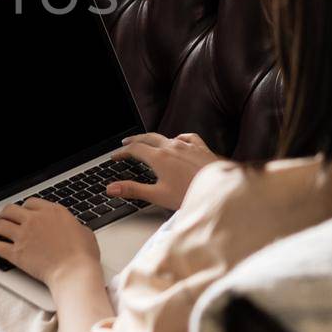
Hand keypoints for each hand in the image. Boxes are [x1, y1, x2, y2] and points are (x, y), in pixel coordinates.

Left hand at [0, 198, 100, 287]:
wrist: (74, 272)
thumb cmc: (83, 255)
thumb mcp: (84, 232)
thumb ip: (73, 226)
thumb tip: (73, 228)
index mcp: (52, 211)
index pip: (31, 202)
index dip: (23, 207)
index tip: (20, 211)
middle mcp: (34, 219)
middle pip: (11, 210)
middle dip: (1, 212)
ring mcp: (23, 235)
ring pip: (0, 225)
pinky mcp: (16, 252)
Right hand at [106, 132, 223, 210]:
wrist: (221, 191)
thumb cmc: (190, 195)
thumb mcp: (158, 195)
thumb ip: (133, 190)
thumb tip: (111, 189)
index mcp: (159, 157)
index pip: (134, 149)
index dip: (122, 152)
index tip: (115, 156)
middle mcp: (172, 147)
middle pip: (148, 137)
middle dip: (135, 140)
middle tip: (126, 143)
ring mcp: (188, 146)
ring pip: (166, 136)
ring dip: (154, 139)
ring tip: (149, 143)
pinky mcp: (201, 148)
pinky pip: (187, 137)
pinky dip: (179, 138)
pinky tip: (179, 140)